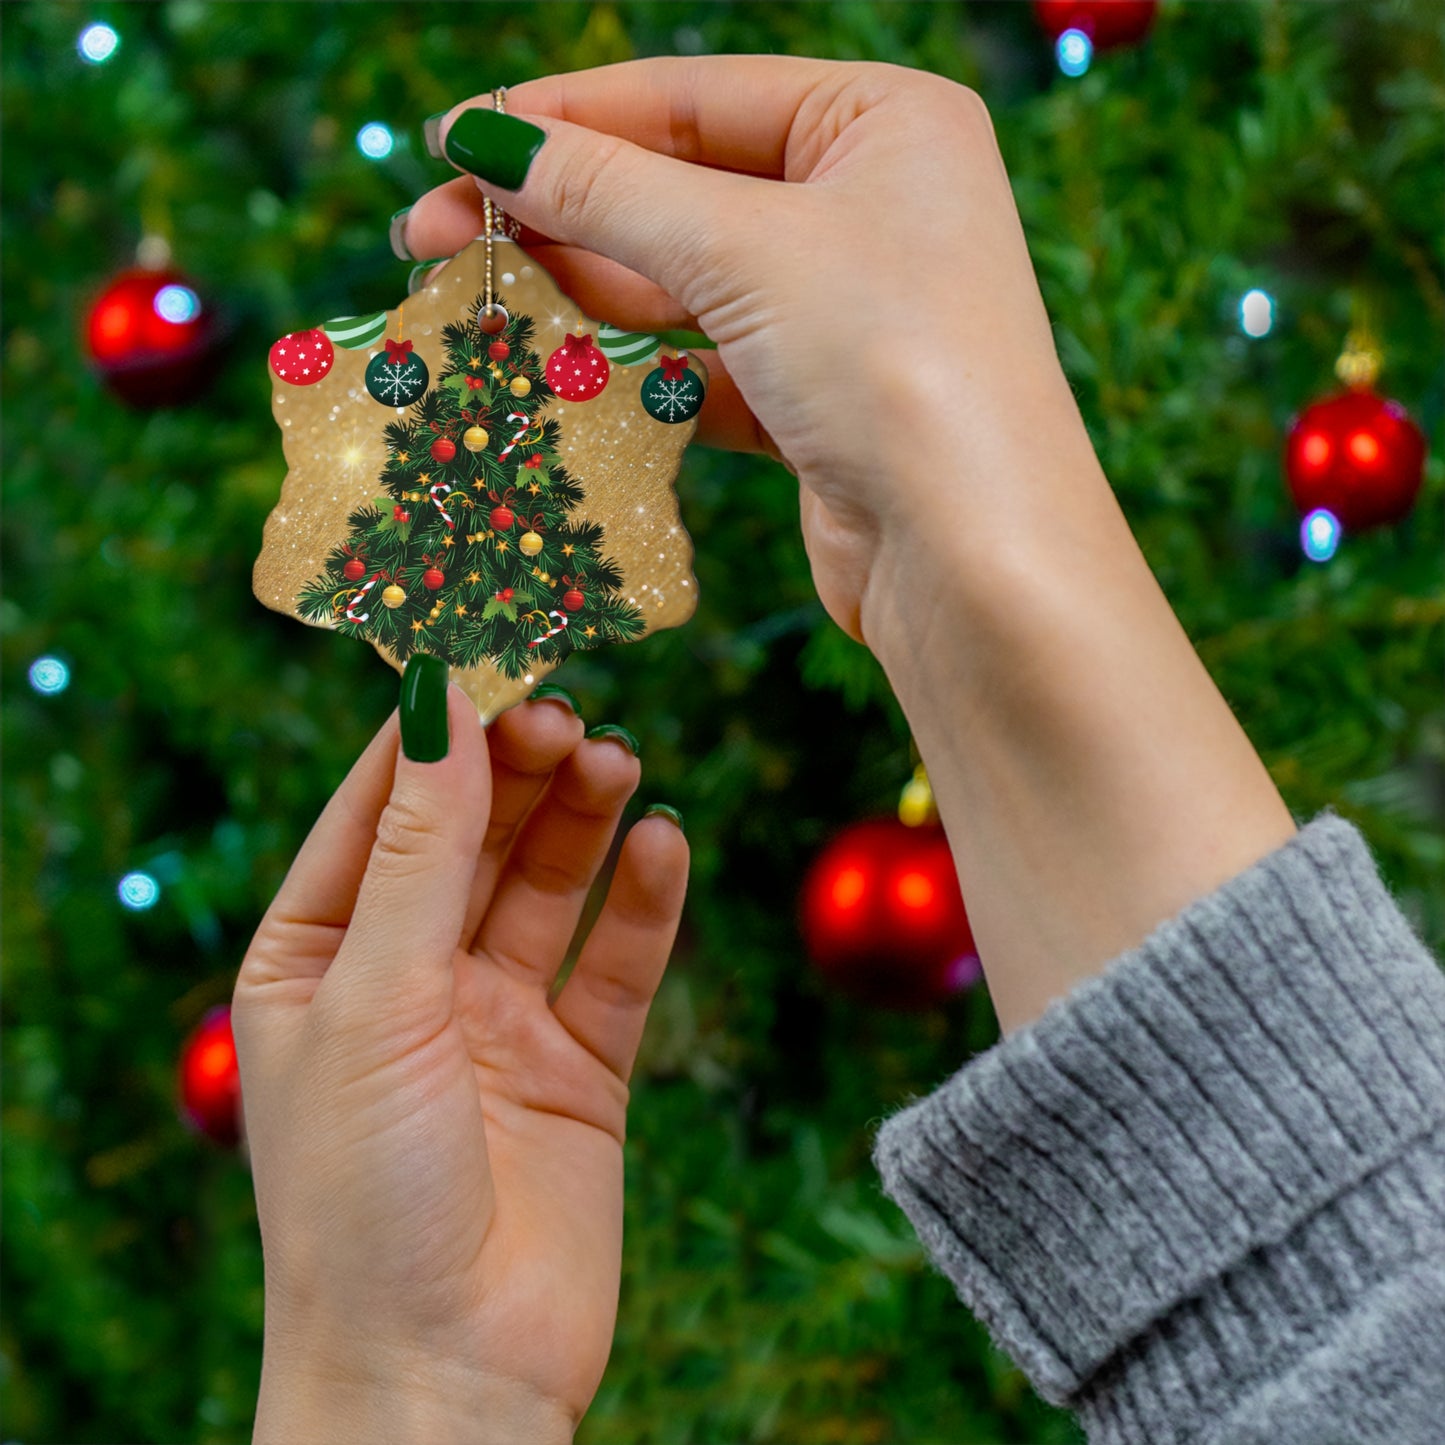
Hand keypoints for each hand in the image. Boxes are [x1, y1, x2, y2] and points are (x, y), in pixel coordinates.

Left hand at [232, 690, 686, 1441]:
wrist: (445, 1378)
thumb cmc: (363, 1199)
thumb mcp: (376, 1001)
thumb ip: (420, 852)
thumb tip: (442, 703)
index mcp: (319, 958)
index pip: (378, 809)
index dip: (434, 729)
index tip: (488, 646)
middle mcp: (408, 979)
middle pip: (473, 835)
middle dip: (518, 767)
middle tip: (567, 707)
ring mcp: (498, 1021)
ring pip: (549, 885)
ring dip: (584, 818)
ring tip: (618, 759)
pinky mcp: (580, 1067)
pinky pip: (617, 962)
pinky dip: (644, 901)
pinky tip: (664, 843)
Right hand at [403, 58, 1294, 1034]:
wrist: (974, 559)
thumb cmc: (894, 363)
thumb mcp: (742, 250)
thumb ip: (607, 191)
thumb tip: (485, 138)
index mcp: (882, 122)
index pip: (693, 96)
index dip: (565, 117)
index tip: (453, 141)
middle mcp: (870, 205)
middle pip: (680, 189)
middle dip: (556, 212)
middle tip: (430, 234)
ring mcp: (845, 309)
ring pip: (684, 283)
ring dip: (580, 291)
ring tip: (470, 297)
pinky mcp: (817, 401)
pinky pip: (703, 364)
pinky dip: (631, 369)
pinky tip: (549, 370)